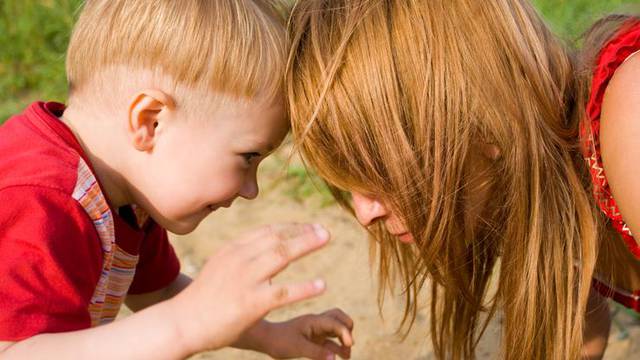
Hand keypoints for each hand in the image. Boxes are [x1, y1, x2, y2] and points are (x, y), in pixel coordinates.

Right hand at [166, 223, 330, 354]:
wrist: (182, 322)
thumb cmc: (203, 298)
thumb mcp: (220, 266)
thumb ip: (242, 256)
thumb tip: (266, 248)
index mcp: (232, 249)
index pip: (267, 231)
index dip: (291, 226)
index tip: (310, 226)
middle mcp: (239, 259)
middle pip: (277, 237)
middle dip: (303, 231)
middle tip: (325, 230)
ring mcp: (245, 280)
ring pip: (282, 256)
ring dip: (307, 244)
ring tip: (326, 239)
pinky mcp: (251, 303)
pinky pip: (283, 292)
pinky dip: (304, 288)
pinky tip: (321, 285)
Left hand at [263, 308, 353, 359]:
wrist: (267, 340)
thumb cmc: (280, 342)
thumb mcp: (298, 348)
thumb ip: (317, 352)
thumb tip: (334, 358)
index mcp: (313, 321)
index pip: (335, 322)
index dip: (345, 332)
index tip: (349, 345)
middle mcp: (317, 322)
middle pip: (339, 317)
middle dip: (347, 328)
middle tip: (348, 343)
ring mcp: (315, 329)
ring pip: (336, 329)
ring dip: (343, 340)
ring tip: (347, 356)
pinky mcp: (313, 337)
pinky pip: (329, 339)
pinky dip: (336, 346)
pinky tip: (338, 356)